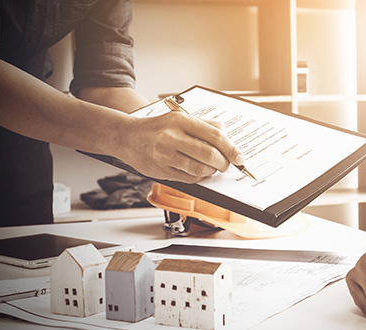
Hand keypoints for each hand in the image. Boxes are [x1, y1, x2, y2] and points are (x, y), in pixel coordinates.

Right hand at [119, 111, 243, 182]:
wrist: (127, 137)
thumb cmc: (156, 127)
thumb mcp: (179, 118)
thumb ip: (203, 124)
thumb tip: (225, 132)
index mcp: (180, 121)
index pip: (214, 135)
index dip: (231, 148)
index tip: (239, 156)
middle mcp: (172, 137)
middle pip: (209, 154)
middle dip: (224, 163)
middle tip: (227, 164)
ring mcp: (166, 155)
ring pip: (200, 169)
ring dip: (212, 171)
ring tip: (213, 167)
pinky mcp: (162, 170)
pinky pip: (189, 178)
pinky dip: (200, 176)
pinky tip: (200, 171)